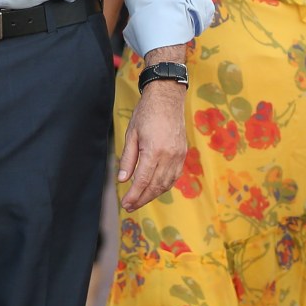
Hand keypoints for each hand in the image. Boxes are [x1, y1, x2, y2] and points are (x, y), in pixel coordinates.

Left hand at [118, 81, 186, 211]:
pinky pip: (174, 176)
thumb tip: (123, 180)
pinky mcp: (182, 154)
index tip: (125, 204)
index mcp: (154, 151)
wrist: (167, 98)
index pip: (143, 180)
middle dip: (142, 199)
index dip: (134, 195)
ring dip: (153, 195)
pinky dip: (164, 186)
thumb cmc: (146, 113)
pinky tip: (155, 189)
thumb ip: (128, 159)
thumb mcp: (131, 134)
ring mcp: (178, 156)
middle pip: (155, 186)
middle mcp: (169, 156)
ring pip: (166, 184)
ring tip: (140, 200)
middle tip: (130, 206)